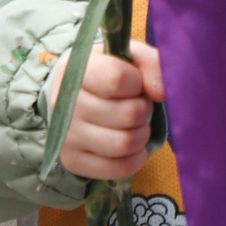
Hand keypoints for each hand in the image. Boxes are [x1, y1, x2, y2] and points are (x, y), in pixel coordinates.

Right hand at [56, 39, 163, 181]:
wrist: (78, 97)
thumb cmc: (110, 73)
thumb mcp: (131, 57)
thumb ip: (152, 64)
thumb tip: (161, 92)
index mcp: (76, 68)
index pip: (118, 79)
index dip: (138, 83)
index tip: (135, 83)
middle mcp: (64, 103)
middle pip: (129, 114)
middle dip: (143, 109)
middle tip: (136, 104)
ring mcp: (67, 135)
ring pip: (126, 143)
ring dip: (141, 133)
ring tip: (133, 123)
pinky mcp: (73, 161)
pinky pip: (121, 168)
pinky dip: (136, 157)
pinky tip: (129, 142)